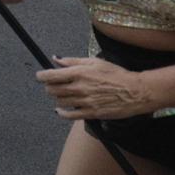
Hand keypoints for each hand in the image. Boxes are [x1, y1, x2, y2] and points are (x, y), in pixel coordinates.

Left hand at [35, 57, 155, 119]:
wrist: (134, 92)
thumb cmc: (117, 75)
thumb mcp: (95, 62)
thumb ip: (73, 61)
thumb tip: (57, 59)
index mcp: (80, 73)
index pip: (51, 75)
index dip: (42, 76)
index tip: (40, 76)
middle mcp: (80, 88)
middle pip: (52, 90)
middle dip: (49, 86)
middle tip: (51, 84)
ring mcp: (84, 102)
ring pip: (59, 102)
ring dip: (56, 98)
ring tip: (62, 94)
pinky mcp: (90, 113)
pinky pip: (69, 115)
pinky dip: (61, 113)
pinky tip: (60, 109)